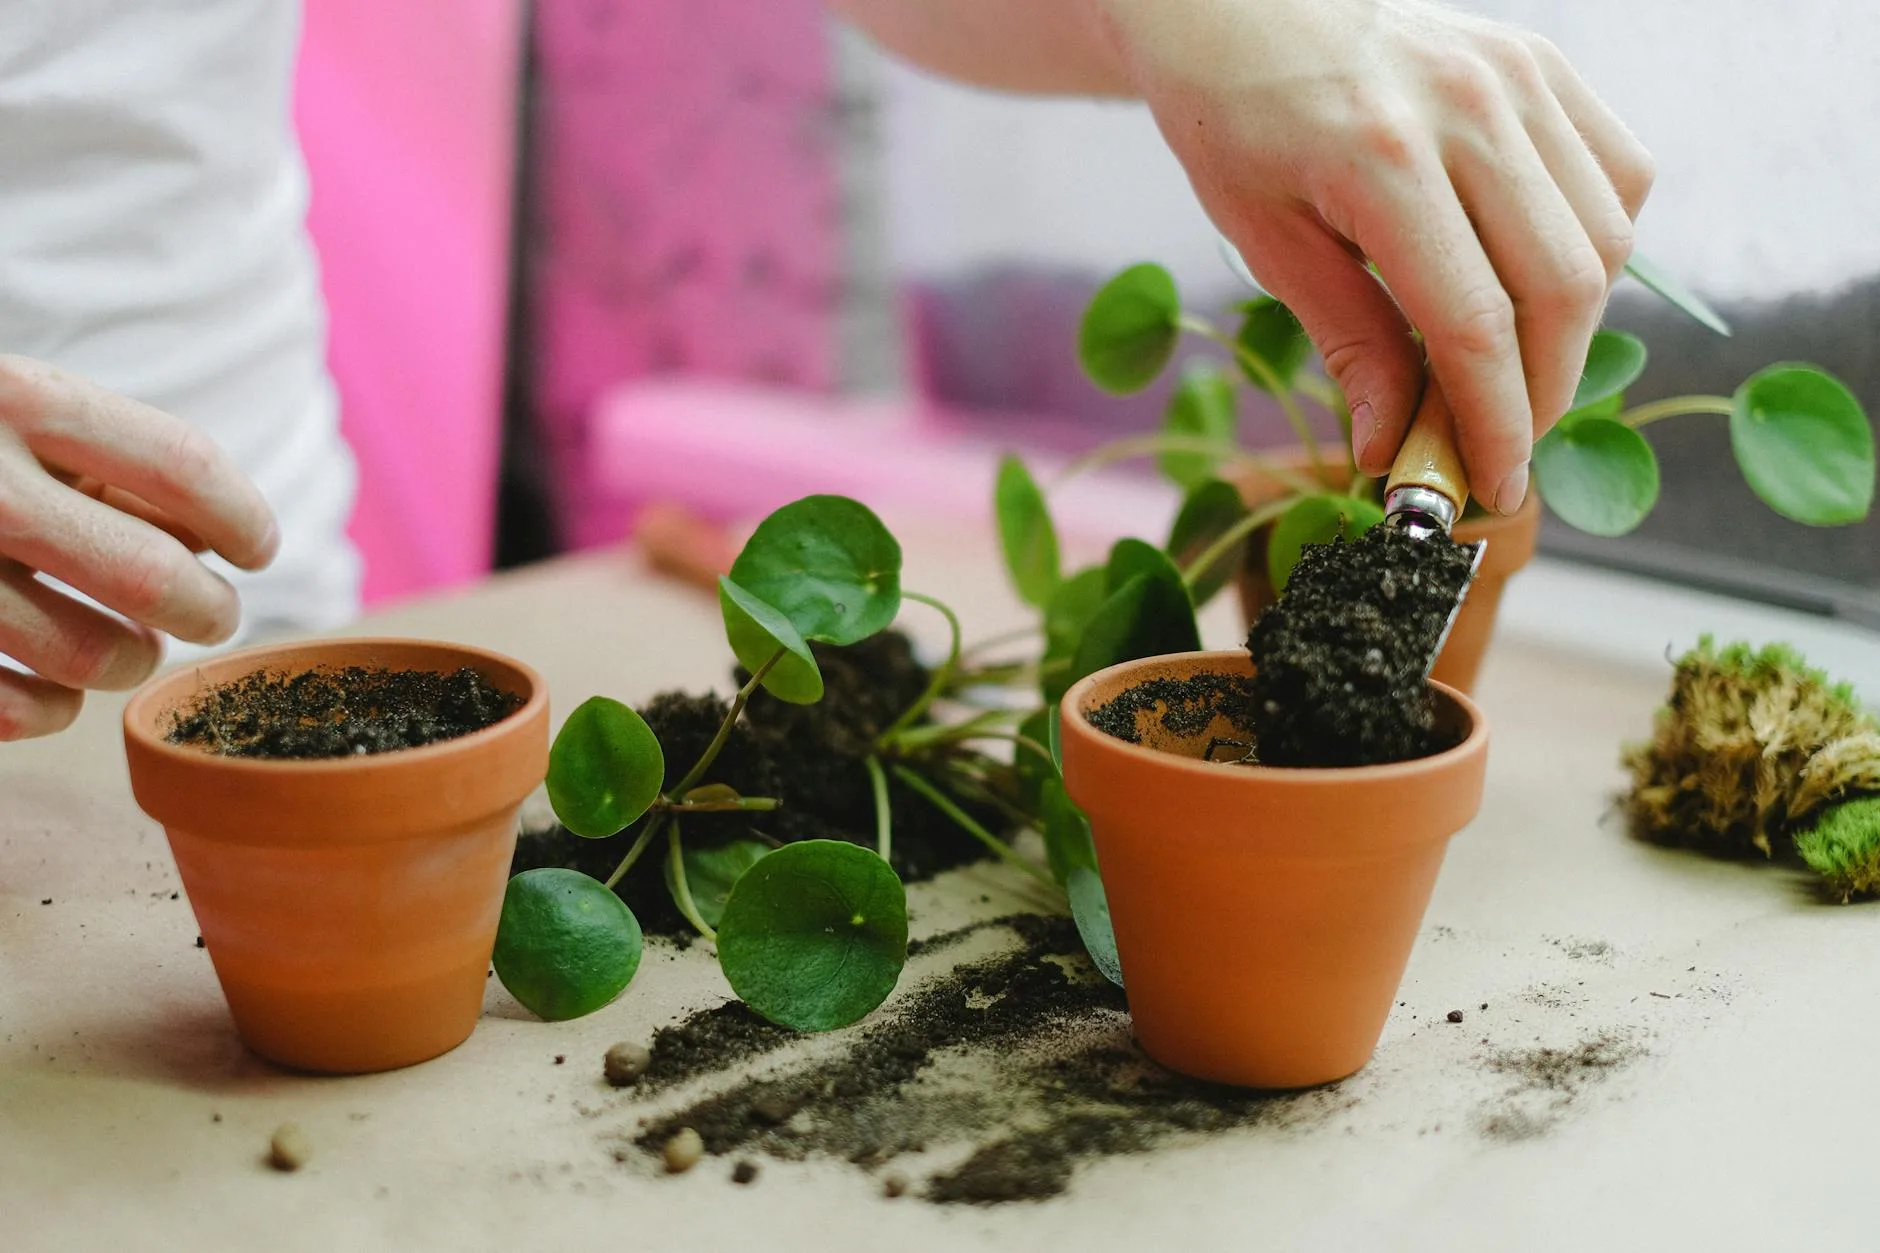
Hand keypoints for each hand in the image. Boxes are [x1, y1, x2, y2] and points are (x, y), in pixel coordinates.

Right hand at [0, 356, 278, 738]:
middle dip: (207, 608)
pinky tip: (52, 691)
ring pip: (97, 655)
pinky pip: (23, 711)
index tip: (257, 549)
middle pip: (154, 575)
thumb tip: (214, 539)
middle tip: (212, 614)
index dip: (243, 517)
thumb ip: (106, 460)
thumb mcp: (12, 409)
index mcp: (15, 397)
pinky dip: (53, 710)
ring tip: (129, 647)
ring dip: (132, 659)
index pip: (183, 466)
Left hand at [1095, 0, 1653, 511]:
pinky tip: (1537, 283)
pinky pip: (1619, 176)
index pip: (1474, 326)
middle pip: (1562, 290)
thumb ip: (1348, 343)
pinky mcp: (1545, 64)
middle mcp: (1470, 109)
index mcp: (1383, 159)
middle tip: (1500, 448)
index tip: (1491, 486)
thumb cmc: (1238, 125)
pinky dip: (1597, 248)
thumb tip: (1393, 449)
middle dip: (1543, 393)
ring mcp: (1520, 77)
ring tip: (1507, 372)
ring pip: (1607, 239)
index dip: (1494, 424)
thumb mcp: (1268, 243)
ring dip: (1573, 330)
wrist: (1246, 10)